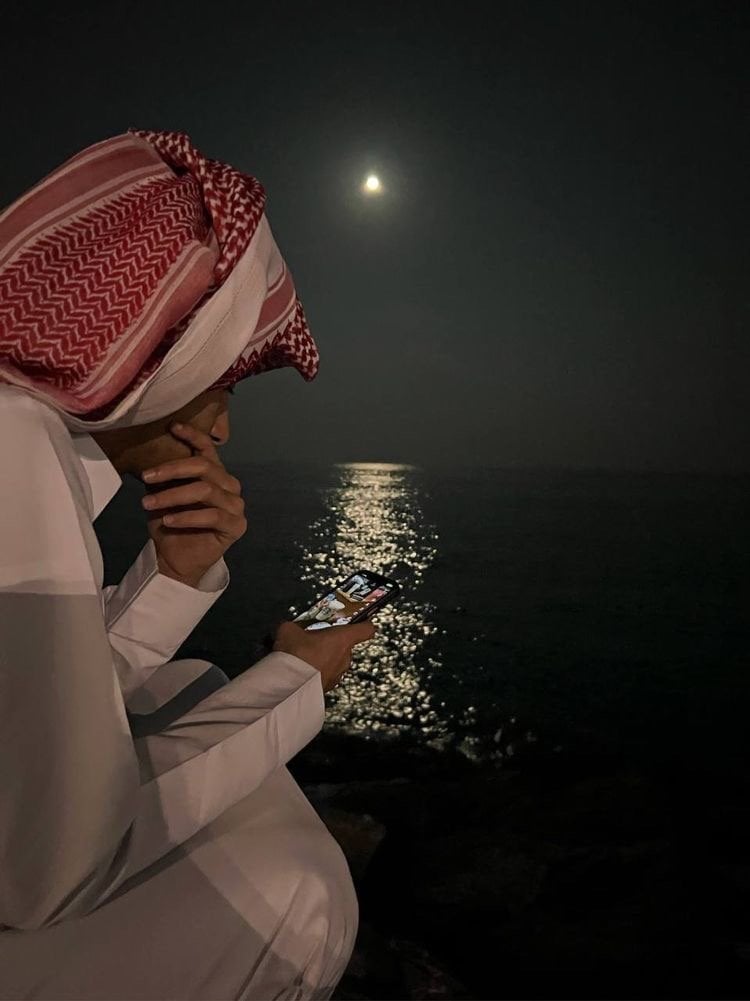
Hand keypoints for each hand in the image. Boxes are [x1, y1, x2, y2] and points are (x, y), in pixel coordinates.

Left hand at [141, 423, 246, 586]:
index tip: (172, 427)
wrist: (176, 559)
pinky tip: (168, 521)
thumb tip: (148, 453)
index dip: (193, 435)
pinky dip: (187, 517)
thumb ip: (164, 476)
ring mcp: (236, 505)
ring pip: (205, 491)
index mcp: (215, 474)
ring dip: (173, 496)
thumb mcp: (162, 494)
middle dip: (173, 469)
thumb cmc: (170, 524)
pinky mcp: (236, 526)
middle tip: (146, 476)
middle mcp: (229, 485)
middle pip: (204, 467)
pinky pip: (212, 516)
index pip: (208, 450)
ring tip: (147, 504)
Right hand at [272, 620, 376, 691]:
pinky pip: (325, 675)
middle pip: (345, 645)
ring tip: (304, 655)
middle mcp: (345, 657)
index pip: (366, 629)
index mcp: (343, 638)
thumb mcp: (289, 630)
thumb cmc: (297, 656)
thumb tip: (289, 627)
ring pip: (335, 661)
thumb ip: (295, 626)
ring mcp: (338, 674)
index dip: (363, 624)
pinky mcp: (328, 687)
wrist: (289, 686)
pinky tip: (301, 669)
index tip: (361, 621)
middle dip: (331, 642)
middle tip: (314, 639)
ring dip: (324, 658)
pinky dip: (316, 672)